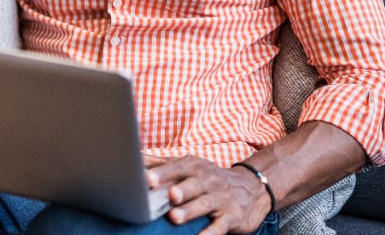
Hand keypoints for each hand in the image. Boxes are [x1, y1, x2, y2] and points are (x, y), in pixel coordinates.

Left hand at [145, 155, 270, 233]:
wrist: (251, 189)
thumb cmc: (209, 178)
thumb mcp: (189, 166)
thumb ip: (161, 164)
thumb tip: (133, 157)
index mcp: (194, 166)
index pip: (178, 167)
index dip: (163, 172)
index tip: (148, 178)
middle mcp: (208, 180)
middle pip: (193, 185)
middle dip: (180, 189)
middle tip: (169, 195)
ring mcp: (221, 199)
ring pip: (204, 205)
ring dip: (190, 211)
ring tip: (174, 217)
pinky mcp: (232, 218)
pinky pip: (220, 227)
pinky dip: (210, 234)